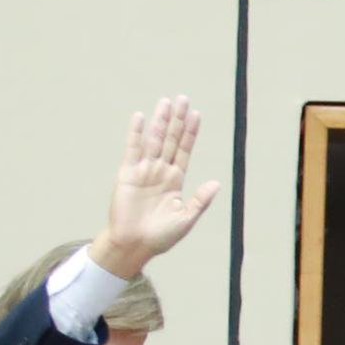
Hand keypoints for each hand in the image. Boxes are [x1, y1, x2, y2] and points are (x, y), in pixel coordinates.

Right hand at [92, 95, 222, 275]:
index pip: (185, 150)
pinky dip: (136, 133)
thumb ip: (200, 200)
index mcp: (176, 180)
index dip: (191, 133)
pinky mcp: (128, 174)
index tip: (197, 114)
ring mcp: (144, 171)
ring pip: (153, 140)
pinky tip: (140, 117)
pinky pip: (132, 150)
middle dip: (177, 120)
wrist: (134, 245)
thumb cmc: (161, 237)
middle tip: (183, 98)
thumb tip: (216, 183)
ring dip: (160, 122)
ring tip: (166, 102)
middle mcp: (160, 171)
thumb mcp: (186, 219)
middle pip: (170, 139)